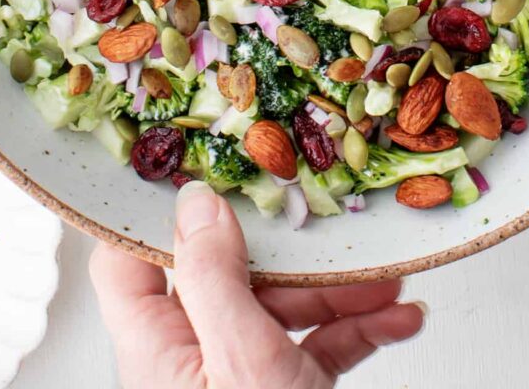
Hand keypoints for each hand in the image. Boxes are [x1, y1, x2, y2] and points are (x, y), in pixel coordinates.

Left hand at [90, 181, 424, 387]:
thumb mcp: (240, 364)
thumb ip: (214, 280)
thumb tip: (196, 202)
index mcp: (157, 346)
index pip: (130, 258)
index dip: (151, 208)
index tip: (194, 160)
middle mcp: (192, 356)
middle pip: (229, 272)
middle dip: (291, 251)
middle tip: (329, 221)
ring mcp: (239, 376)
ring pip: (281, 306)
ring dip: (340, 290)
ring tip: (388, 278)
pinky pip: (316, 347)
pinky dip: (358, 331)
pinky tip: (398, 319)